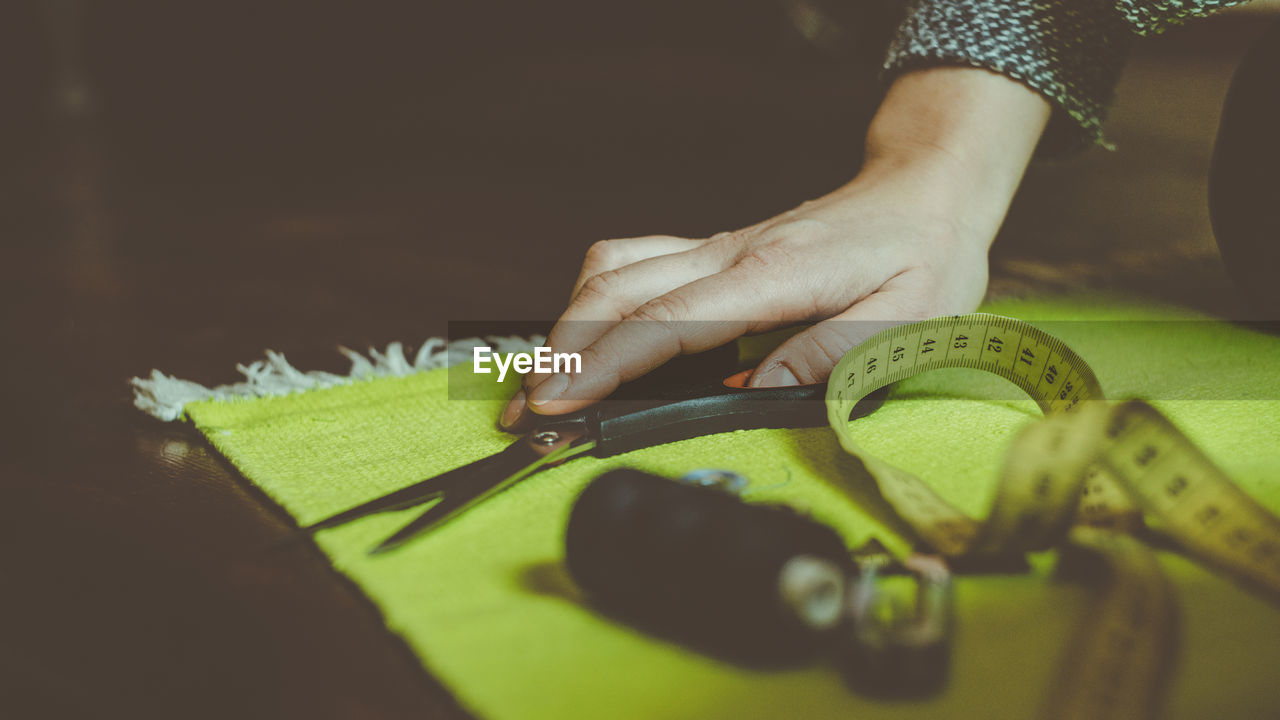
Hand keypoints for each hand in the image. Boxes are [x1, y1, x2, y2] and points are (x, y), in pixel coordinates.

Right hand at [501, 67, 1049, 426]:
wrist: (921, 193)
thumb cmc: (920, 256)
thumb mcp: (908, 318)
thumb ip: (833, 354)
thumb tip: (757, 387)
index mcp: (773, 275)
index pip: (669, 320)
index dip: (607, 363)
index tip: (561, 401)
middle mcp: (730, 254)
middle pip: (617, 292)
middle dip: (561, 353)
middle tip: (525, 411)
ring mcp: (715, 248)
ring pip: (612, 271)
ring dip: (566, 324)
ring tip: (541, 383)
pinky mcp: (711, 252)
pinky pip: (633, 263)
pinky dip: (593, 299)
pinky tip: (588, 333)